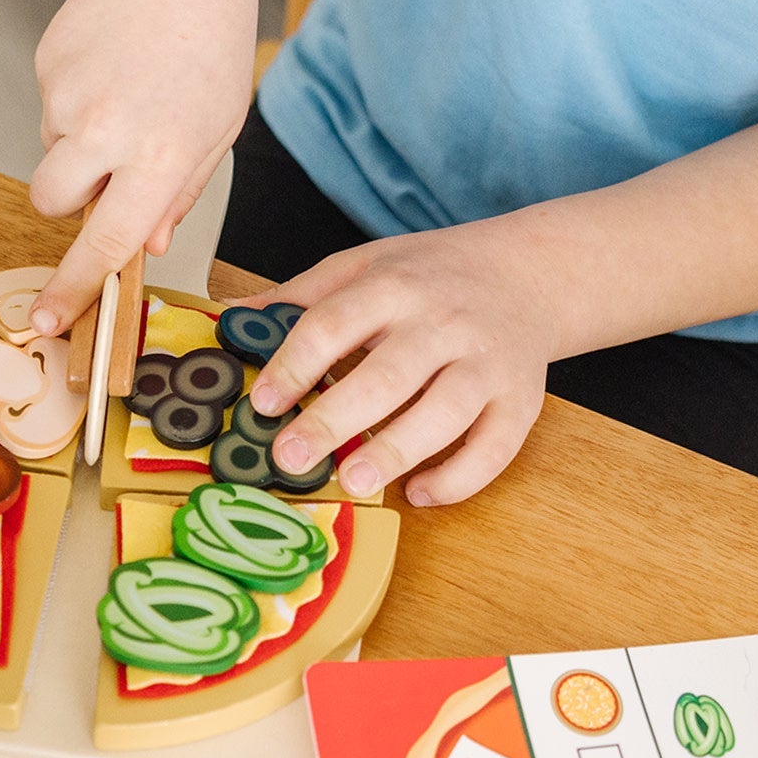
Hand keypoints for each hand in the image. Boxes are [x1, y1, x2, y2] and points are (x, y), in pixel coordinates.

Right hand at [27, 0, 254, 333]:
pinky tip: (113, 63)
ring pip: (52, 151)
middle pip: (51, 202)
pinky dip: (77, 98)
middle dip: (69, 198)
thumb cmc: (210, 46)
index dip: (73, 288)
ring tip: (126, 94)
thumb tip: (143, 244)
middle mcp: (108, 131)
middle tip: (109, 166)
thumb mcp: (217, 129)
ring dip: (79, 143)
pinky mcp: (46, 65)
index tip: (45, 321)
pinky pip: (51, 107)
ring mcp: (69, 96)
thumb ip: (179, 192)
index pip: (106, 243)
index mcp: (161, 156)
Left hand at [248, 217, 556, 505]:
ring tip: (354, 482)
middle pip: (388, 374)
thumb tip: (231, 318)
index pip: (336, 323)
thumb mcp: (365, 265)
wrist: (527, 273)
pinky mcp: (520, 401)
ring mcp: (486, 363)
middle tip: (290, 457)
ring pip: (446, 411)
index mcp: (394, 285)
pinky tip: (418, 492)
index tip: (264, 402)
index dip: (296, 364)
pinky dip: (458, 478)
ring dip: (397, 450)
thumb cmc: (432, 276)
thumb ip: (302, 296)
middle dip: (336, 419)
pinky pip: (495, 448)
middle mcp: (443, 322)